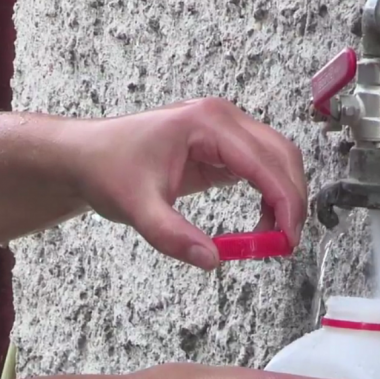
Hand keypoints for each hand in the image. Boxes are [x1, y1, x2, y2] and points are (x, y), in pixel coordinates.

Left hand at [71, 97, 307, 269]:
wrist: (87, 157)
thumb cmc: (108, 169)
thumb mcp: (137, 208)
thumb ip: (173, 236)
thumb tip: (212, 260)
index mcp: (207, 123)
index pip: (264, 162)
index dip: (285, 202)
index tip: (287, 239)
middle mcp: (222, 118)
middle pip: (281, 155)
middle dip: (292, 200)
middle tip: (286, 244)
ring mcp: (224, 128)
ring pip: (277, 159)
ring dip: (284, 196)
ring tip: (273, 238)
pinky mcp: (221, 145)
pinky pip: (260, 167)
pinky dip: (269, 194)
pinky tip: (261, 224)